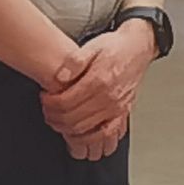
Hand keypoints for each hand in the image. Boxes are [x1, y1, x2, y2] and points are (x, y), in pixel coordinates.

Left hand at [38, 25, 150, 146]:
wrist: (138, 48)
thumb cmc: (116, 47)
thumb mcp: (92, 46)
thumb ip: (74, 61)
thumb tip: (60, 76)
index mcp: (99, 80)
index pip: (65, 102)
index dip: (49, 103)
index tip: (45, 97)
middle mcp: (109, 97)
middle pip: (71, 118)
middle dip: (53, 116)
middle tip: (47, 109)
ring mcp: (116, 107)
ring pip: (84, 128)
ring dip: (65, 128)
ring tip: (57, 119)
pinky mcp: (122, 112)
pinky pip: (104, 134)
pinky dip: (88, 138)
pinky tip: (78, 133)